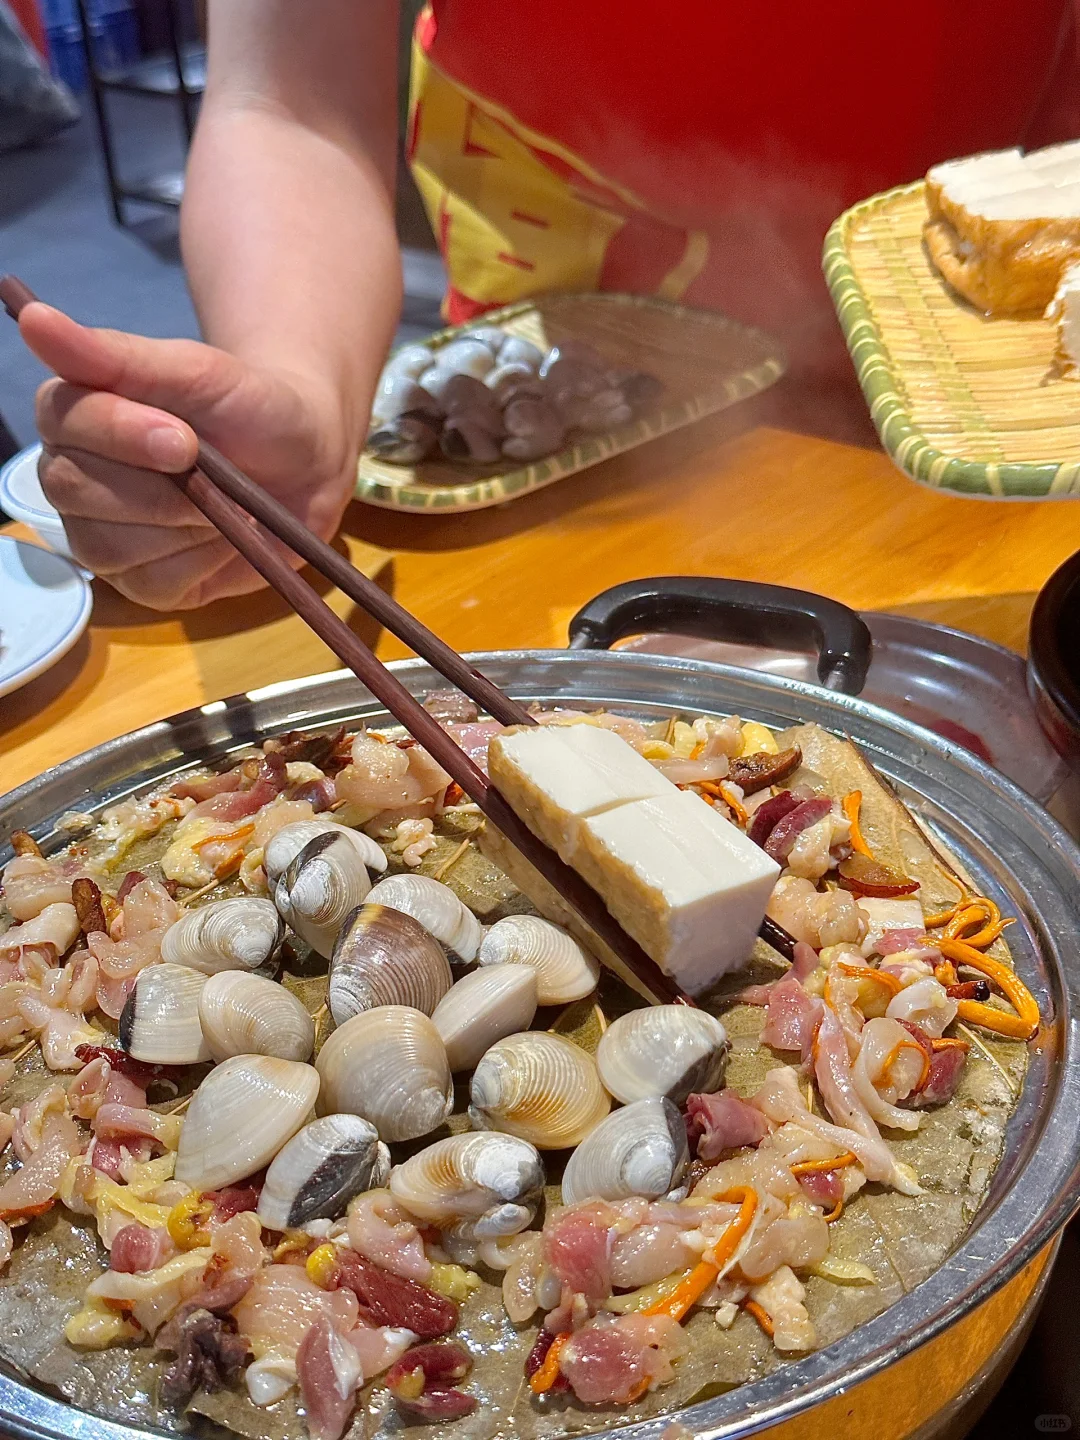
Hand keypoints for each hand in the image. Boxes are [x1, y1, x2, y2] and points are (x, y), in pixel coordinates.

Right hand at [23, 303, 359, 608]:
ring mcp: (103, 537)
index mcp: (76, 413)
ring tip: (227, 500)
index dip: (120, 434)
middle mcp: (74, 477)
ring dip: (184, 524)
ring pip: (109, 546)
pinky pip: (153, 584)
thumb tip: (33, 319)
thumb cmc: (248, 407)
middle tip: (213, 469)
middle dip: (157, 488)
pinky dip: (202, 562)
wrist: (307, 461)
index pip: (61, 423)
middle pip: (75, 490)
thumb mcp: (197, 372)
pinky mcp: (143, 584)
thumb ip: (116, 355)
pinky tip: (228, 537)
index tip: (185, 438)